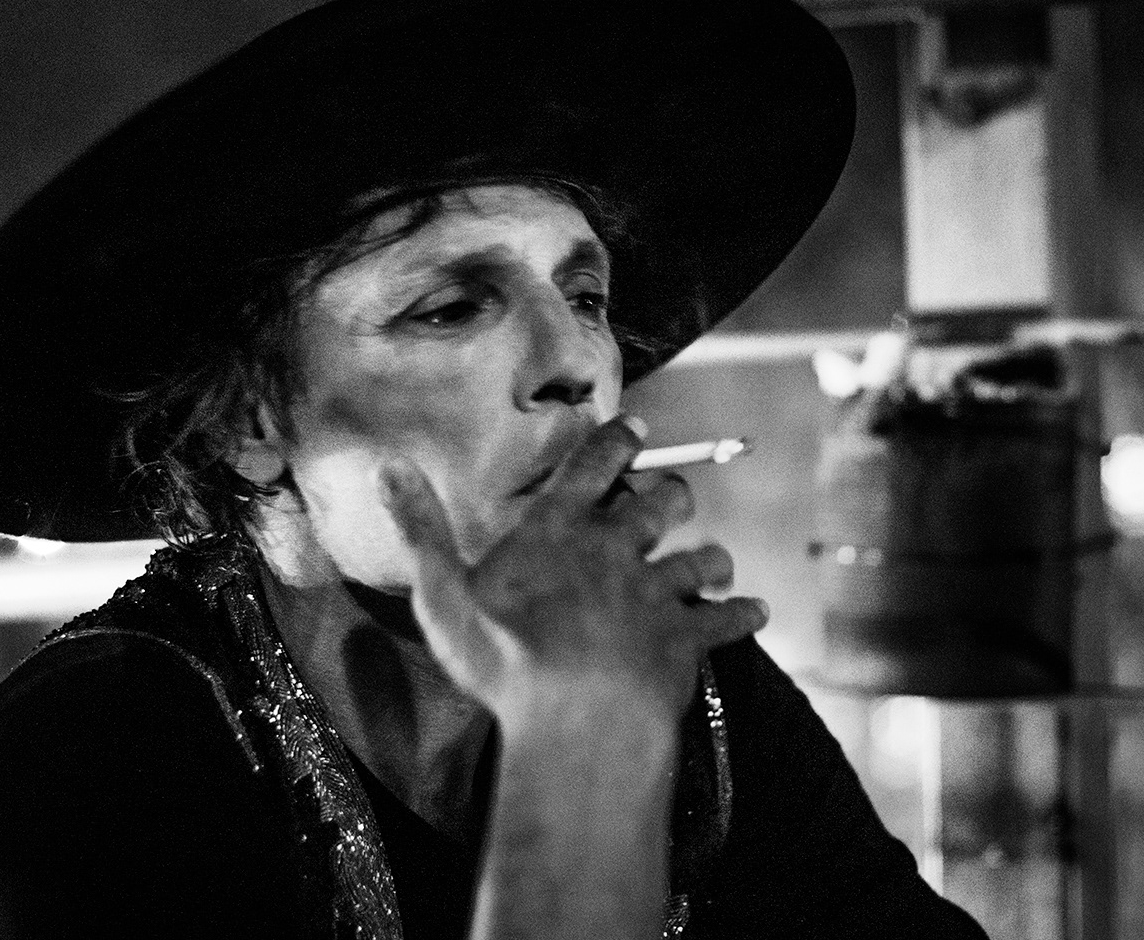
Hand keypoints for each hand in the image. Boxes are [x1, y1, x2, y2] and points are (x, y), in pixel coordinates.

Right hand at [379, 417, 767, 729]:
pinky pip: (727, 618)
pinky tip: (755, 612)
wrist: (577, 718)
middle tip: (674, 496)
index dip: (615, 440)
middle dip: (670, 496)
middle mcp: (615, 549)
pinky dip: (743, 613)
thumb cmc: (502, 657)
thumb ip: (419, 527)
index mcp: (558, 530)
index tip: (635, 425)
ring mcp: (657, 593)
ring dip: (710, 558)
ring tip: (716, 562)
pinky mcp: (686, 639)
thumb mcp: (440, 592)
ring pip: (701, 558)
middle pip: (659, 504)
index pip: (592, 465)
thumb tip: (388, 466)